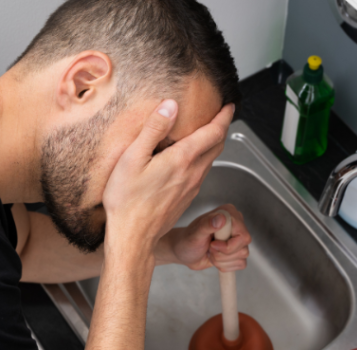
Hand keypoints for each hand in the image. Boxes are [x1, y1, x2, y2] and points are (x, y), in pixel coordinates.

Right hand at [102, 100, 234, 258]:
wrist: (133, 237)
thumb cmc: (127, 200)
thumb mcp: (132, 158)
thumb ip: (153, 129)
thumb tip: (170, 106)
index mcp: (182, 160)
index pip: (214, 133)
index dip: (224, 117)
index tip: (229, 106)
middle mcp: (192, 174)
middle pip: (217, 146)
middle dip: (222, 128)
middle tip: (222, 116)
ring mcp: (191, 188)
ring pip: (210, 161)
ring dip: (214, 145)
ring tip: (208, 134)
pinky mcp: (186, 199)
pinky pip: (201, 174)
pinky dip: (203, 160)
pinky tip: (191, 159)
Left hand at [159, 205, 251, 271]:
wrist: (183, 252)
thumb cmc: (187, 241)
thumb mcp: (195, 234)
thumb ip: (207, 225)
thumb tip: (221, 218)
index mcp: (229, 214)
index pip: (243, 236)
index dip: (228, 246)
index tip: (212, 245)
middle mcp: (236, 225)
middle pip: (244, 248)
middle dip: (223, 255)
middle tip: (210, 249)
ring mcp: (237, 238)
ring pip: (243, 257)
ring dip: (222, 260)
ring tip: (210, 253)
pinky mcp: (237, 251)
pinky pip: (241, 263)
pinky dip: (226, 266)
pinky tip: (215, 259)